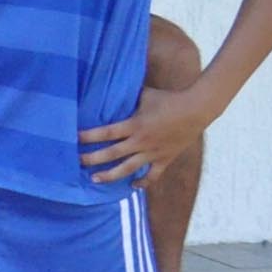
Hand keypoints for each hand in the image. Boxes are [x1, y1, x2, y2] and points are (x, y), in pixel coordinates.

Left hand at [78, 82, 213, 185]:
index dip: (89, 136)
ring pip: (128, 169)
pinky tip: (132, 186)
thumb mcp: (144, 94)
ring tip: (95, 180)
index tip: (73, 139)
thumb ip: (126, 96)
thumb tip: (109, 86)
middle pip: (112, 154)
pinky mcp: (165, 159)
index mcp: (134, 124)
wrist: (197, 109)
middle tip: (76, 162)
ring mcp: (153, 152)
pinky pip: (152, 175)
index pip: (106, 133)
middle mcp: (141, 141)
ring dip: (110, 176)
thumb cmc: (168, 98)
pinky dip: (143, 182)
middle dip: (92, 159)